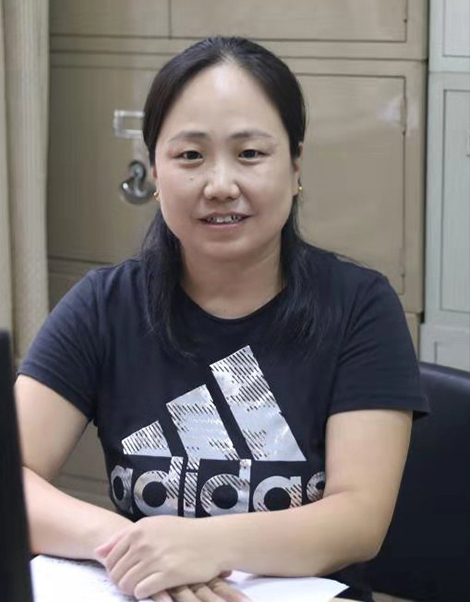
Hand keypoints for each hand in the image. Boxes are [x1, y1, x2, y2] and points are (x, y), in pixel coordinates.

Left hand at [94, 515, 239, 599]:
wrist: (212, 540)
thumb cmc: (182, 533)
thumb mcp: (153, 526)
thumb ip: (124, 536)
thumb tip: (98, 551)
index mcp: (139, 529)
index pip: (110, 557)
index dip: (113, 569)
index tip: (125, 571)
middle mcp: (144, 542)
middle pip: (116, 572)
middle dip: (120, 581)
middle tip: (132, 582)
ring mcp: (155, 558)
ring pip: (126, 584)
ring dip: (130, 589)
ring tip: (141, 586)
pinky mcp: (168, 574)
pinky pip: (142, 591)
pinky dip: (143, 593)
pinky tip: (152, 588)